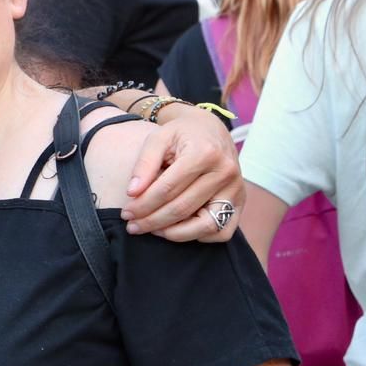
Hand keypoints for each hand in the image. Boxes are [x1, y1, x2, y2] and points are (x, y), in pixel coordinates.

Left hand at [122, 106, 243, 240]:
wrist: (211, 130)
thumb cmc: (180, 134)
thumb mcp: (158, 138)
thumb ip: (144, 164)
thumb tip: (132, 193)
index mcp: (204, 153)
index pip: (167, 189)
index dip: (143, 204)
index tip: (126, 213)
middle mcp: (225, 172)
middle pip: (183, 208)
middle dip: (152, 221)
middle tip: (132, 226)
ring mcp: (236, 189)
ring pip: (205, 225)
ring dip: (174, 234)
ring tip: (153, 231)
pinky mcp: (240, 201)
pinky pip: (222, 231)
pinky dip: (199, 236)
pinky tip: (177, 229)